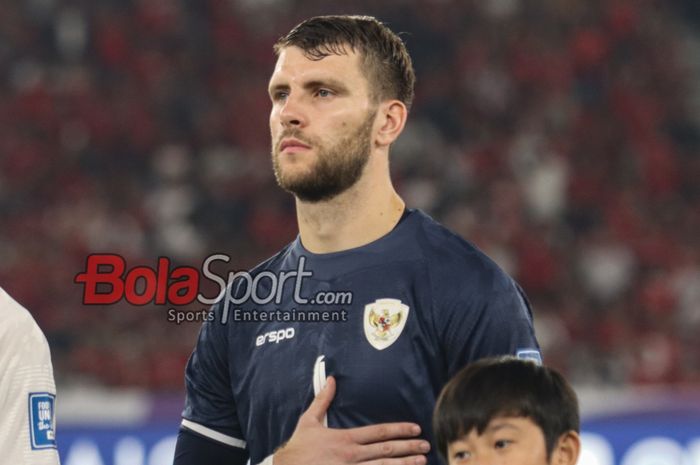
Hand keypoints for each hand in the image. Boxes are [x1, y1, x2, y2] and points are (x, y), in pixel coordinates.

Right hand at [273, 377, 429, 464]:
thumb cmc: (298, 448)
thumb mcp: (308, 421)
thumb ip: (323, 400)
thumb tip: (333, 379)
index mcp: (345, 439)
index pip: (379, 432)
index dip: (399, 430)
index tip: (415, 428)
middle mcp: (351, 456)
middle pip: (386, 451)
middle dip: (409, 447)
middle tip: (426, 446)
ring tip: (422, 462)